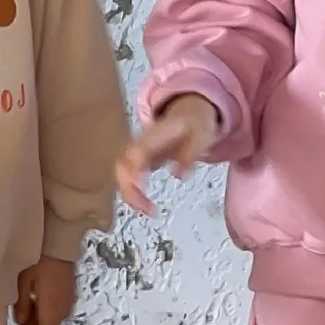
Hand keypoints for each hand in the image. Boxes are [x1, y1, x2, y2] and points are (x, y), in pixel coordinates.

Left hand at [15, 256, 75, 324]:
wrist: (59, 249)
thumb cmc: (38, 265)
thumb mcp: (24, 283)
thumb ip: (22, 304)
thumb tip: (20, 322)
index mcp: (50, 311)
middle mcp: (62, 310)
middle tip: (28, 321)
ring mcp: (69, 302)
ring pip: (58, 318)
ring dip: (48, 319)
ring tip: (35, 310)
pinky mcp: (72, 294)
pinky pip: (63, 309)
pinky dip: (54, 310)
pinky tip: (45, 301)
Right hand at [116, 94, 219, 216]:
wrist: (190, 113)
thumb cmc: (195, 125)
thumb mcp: (202, 134)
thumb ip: (190, 154)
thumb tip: (179, 176)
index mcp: (155, 135)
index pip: (137, 152)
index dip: (133, 170)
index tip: (139, 188)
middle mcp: (141, 144)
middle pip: (122, 165)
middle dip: (128, 188)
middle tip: (145, 208)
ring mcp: (138, 153)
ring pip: (122, 174)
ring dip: (130, 195)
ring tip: (149, 211)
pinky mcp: (139, 163)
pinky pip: (129, 178)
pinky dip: (134, 194)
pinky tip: (148, 207)